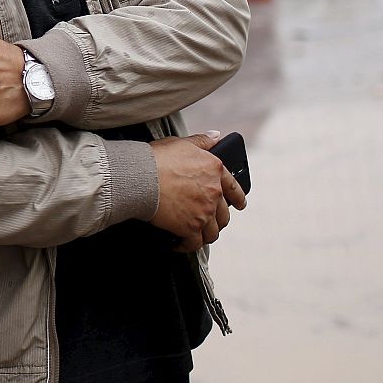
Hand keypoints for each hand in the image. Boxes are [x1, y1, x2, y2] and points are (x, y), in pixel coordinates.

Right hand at [149, 132, 246, 251]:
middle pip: (223, 214)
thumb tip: (216, 136)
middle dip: (219, 220)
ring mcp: (204, 212)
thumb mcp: (182, 143)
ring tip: (196, 236)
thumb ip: (202, 141)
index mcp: (215, 171)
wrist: (142, 177)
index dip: (238, 198)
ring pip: (212, 232)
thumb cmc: (158, 159)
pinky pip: (194, 243)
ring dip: (205, 235)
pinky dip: (186, 246)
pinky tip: (178, 243)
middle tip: (211, 223)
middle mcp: (214, 193)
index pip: (234, 187)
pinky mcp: (191, 228)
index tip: (240, 205)